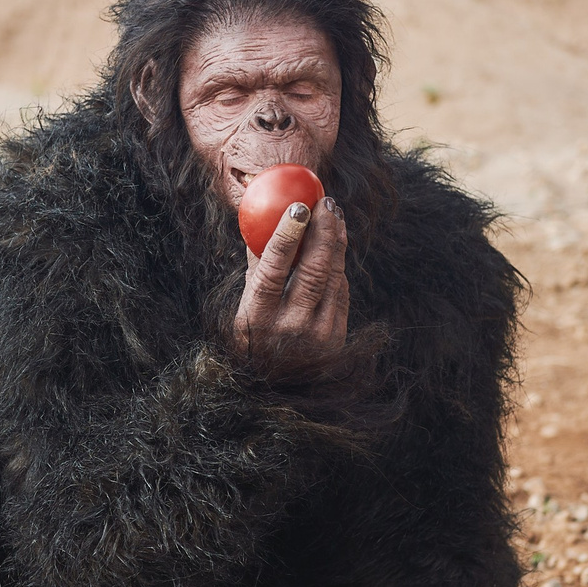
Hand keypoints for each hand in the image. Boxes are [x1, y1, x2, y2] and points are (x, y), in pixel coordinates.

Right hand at [231, 194, 347, 373]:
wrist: (274, 383)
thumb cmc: (255, 331)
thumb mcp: (246, 304)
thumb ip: (257, 264)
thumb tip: (264, 218)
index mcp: (258, 316)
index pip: (273, 269)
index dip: (287, 236)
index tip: (298, 207)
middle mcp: (289, 326)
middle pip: (313, 269)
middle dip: (323, 231)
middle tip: (326, 203)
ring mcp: (317, 334)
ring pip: (333, 277)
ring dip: (336, 242)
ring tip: (334, 216)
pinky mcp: (336, 337)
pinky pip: (340, 291)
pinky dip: (338, 266)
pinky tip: (335, 246)